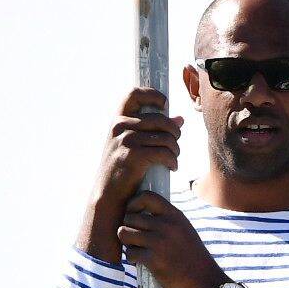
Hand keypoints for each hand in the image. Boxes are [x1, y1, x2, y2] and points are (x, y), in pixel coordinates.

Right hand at [96, 88, 183, 220]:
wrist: (108, 194)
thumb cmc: (122, 169)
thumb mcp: (132, 145)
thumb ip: (153, 130)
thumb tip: (180, 119)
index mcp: (118, 120)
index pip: (134, 94)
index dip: (153, 95)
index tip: (164, 104)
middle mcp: (119, 126)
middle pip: (161, 119)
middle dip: (174, 132)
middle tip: (176, 145)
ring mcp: (126, 140)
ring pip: (166, 137)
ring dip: (175, 150)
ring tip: (174, 158)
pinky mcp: (133, 156)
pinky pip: (165, 153)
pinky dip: (172, 161)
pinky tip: (172, 167)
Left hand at [118, 191, 223, 287]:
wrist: (204, 281)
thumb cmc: (192, 256)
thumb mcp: (184, 230)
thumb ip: (167, 220)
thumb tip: (139, 213)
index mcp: (175, 216)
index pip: (147, 196)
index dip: (133, 203)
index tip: (133, 214)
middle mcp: (167, 225)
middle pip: (130, 217)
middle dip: (128, 228)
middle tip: (135, 239)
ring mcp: (159, 242)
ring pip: (124, 233)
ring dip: (127, 242)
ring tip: (136, 248)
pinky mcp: (153, 260)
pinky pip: (130, 252)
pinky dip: (132, 258)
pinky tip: (141, 261)